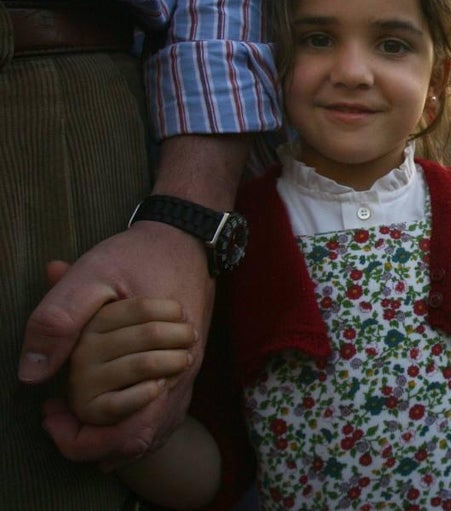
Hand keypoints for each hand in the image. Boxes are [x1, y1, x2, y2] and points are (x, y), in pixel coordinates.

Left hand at [23, 223, 213, 467]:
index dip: (82, 437)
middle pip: (139, 440)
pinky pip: (164, 415)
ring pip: (155, 432)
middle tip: (57, 415)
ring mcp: (187, 373)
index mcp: (158, 360)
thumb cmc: (138, 256)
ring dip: (113, 435)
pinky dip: (132, 421)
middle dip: (92, 441)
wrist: (186, 238)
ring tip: (76, 416)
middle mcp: (180, 376)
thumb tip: (33, 374)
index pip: (126, 433)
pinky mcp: (188, 367)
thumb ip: (59, 320)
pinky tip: (108, 408)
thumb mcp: (90, 275)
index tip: (52, 409)